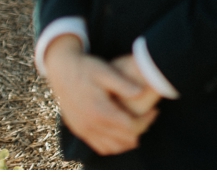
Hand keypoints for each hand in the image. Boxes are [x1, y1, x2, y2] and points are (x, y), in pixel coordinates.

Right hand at [43, 35, 158, 155]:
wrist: (61, 70)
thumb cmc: (86, 68)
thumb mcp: (106, 71)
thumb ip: (123, 84)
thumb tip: (142, 92)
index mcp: (99, 110)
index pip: (129, 127)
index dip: (146, 121)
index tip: (155, 111)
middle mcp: (90, 125)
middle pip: (122, 140)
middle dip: (140, 130)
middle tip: (150, 117)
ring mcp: (83, 130)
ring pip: (110, 148)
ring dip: (127, 141)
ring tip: (139, 125)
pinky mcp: (79, 130)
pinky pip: (98, 147)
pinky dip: (113, 144)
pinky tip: (122, 133)